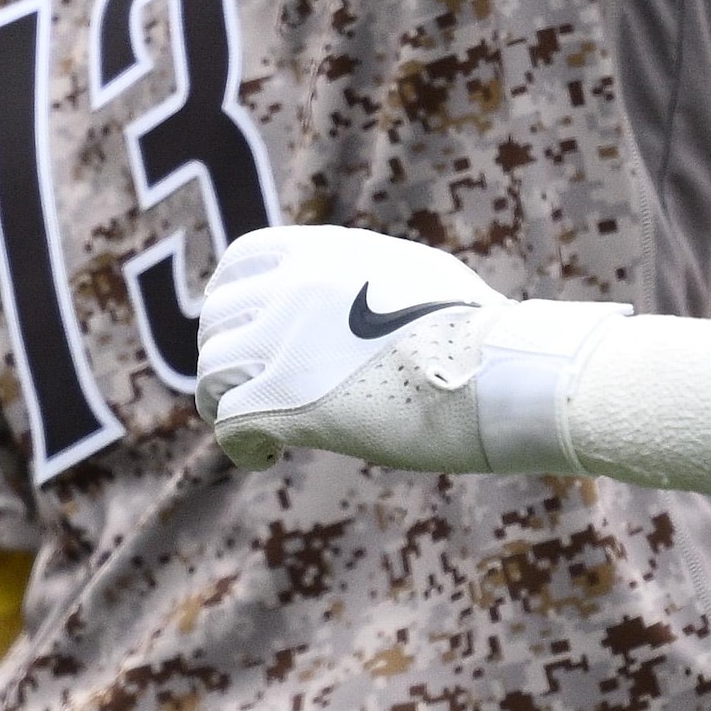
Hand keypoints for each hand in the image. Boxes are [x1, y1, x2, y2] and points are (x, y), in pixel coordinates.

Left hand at [193, 223, 513, 470]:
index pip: (242, 261)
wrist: (499, 370)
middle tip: (247, 388)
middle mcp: (292, 288)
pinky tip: (265, 457)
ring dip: (224, 401)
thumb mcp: (415, 276)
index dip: (232, 299)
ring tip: (253, 428)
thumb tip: (367, 301)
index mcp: (324, 252)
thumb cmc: (480, 333)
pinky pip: (229, 424)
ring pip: (212, 372)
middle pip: (216, 319)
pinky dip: (240, 446)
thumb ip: (369, 280)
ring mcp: (284, 342)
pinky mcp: (286, 401)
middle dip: (225, 355)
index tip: (245, 329)